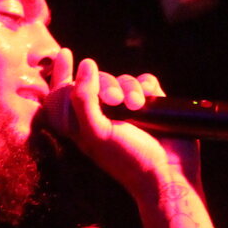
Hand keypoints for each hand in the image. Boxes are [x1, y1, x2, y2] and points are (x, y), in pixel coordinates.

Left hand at [47, 50, 200, 195]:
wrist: (166, 174)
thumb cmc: (126, 159)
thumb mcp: (96, 132)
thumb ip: (83, 98)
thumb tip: (86, 64)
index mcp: (82, 124)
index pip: (64, 93)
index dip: (60, 73)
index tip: (66, 53)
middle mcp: (104, 115)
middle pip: (96, 81)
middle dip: (105, 85)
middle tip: (115, 100)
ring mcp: (129, 110)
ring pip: (122, 79)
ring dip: (129, 88)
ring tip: (136, 106)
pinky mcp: (152, 106)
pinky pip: (145, 81)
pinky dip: (146, 86)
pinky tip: (148, 100)